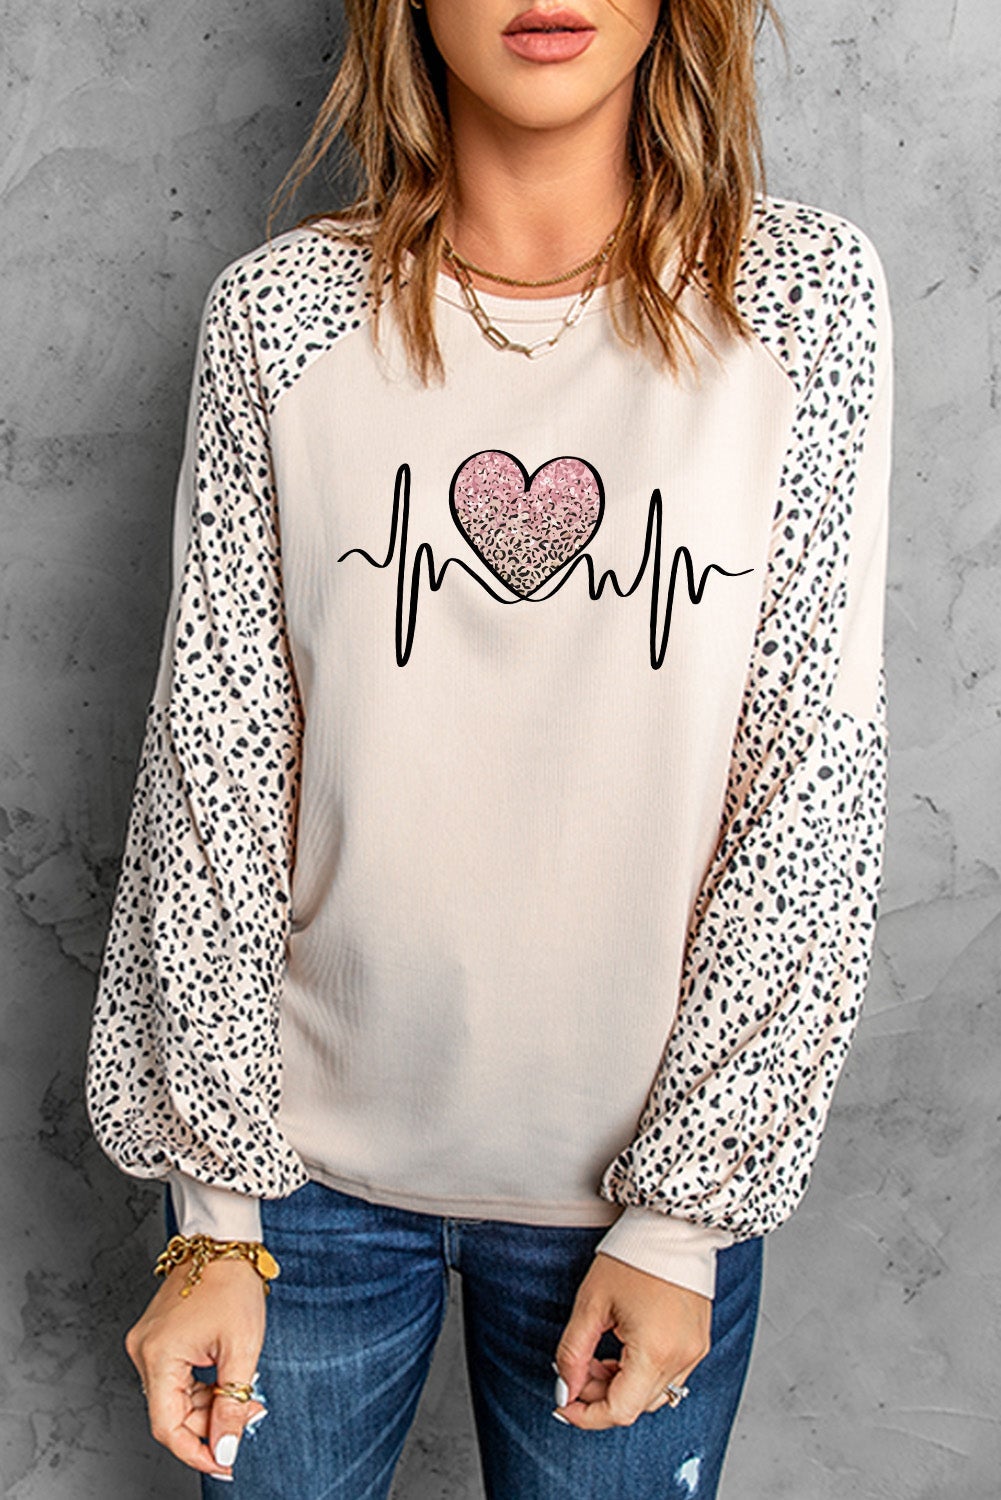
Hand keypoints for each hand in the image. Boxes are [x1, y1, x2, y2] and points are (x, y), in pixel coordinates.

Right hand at [124, 1256, 268, 1478]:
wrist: (224, 1242)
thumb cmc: (233, 1285)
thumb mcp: (242, 1349)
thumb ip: (232, 1404)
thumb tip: (225, 1450)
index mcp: (158, 1355)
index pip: (167, 1426)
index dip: (196, 1451)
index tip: (224, 1463)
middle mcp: (143, 1352)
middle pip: (170, 1414)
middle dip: (210, 1425)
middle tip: (248, 1417)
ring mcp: (147, 1344)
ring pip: (173, 1398)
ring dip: (208, 1406)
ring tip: (244, 1394)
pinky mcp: (156, 1339)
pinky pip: (174, 1379)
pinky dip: (200, 1388)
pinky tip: (225, 1380)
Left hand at [551, 1251, 711, 1430]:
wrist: (672, 1226)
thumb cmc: (632, 1256)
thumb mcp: (591, 1303)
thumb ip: (573, 1352)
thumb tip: (565, 1389)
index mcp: (655, 1351)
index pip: (620, 1411)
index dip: (586, 1415)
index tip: (563, 1403)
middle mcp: (682, 1359)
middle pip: (635, 1404)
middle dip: (599, 1395)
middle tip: (577, 1368)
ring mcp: (694, 1352)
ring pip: (652, 1394)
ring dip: (620, 1385)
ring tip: (598, 1355)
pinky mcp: (698, 1342)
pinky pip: (668, 1376)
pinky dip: (641, 1373)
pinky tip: (622, 1347)